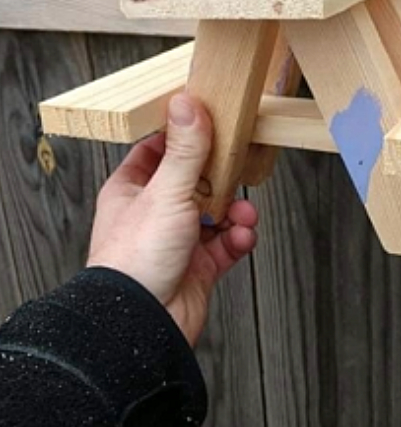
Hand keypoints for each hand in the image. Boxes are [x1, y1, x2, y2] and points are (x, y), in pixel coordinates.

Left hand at [87, 94, 258, 345]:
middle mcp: (154, 213)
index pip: (158, 150)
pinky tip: (241, 238)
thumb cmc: (136, 261)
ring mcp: (178, 240)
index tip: (211, 122)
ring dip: (236, 211)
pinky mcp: (198, 266)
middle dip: (223, 178)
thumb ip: (185, 148)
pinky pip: (227, 244)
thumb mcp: (166, 192)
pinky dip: (238, 239)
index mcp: (132, 191)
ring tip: (242, 215)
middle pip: (196, 180)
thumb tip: (188, 103)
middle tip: (237, 170)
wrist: (143, 323)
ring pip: (217, 212)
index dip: (185, 136)